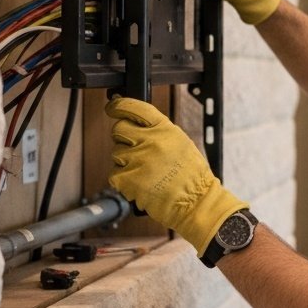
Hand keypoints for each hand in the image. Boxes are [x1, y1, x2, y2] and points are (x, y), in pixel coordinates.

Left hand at [105, 97, 246, 255]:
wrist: (195, 201)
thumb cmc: (191, 174)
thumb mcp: (180, 142)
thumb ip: (158, 131)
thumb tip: (136, 124)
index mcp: (164, 128)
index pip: (134, 108)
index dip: (119, 106)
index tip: (113, 107)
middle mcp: (150, 141)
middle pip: (119, 129)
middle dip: (123, 138)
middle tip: (135, 150)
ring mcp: (137, 159)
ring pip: (117, 153)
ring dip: (126, 162)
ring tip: (146, 171)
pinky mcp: (128, 179)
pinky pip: (115, 174)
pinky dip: (124, 180)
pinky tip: (141, 182)